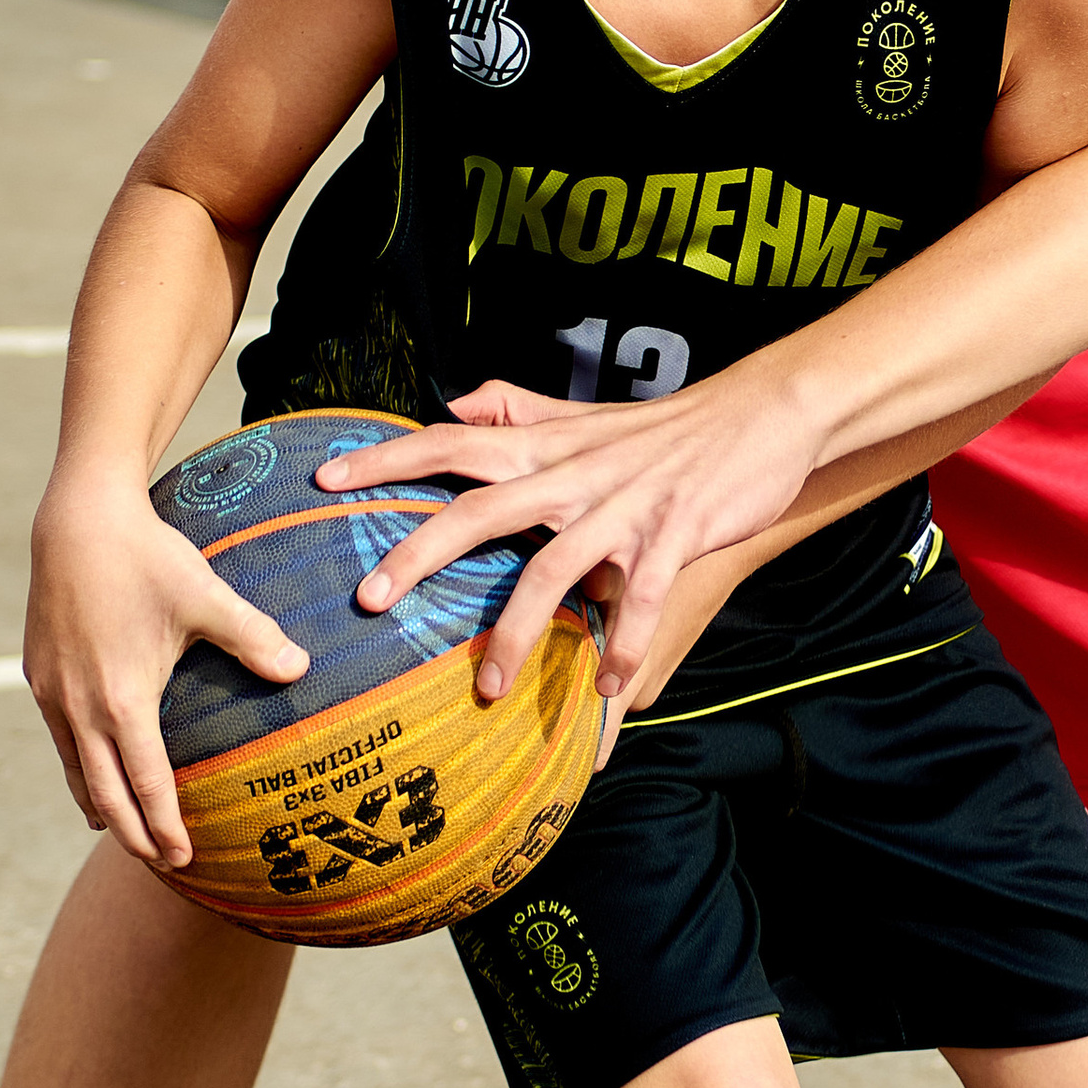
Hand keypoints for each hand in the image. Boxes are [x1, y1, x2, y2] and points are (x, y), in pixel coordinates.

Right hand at [25, 470, 307, 873]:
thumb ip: (254, 637)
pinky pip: (60, 738)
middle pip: (103, 794)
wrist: (77, 519)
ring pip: (74, 769)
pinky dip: (79, 767)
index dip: (165, 826)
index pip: (146, 783)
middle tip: (162, 864)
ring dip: (100, 806)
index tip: (184, 859)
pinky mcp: (39, 674)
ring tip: (123, 834)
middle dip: (133, 835)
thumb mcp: (207, 596)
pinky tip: (91, 773)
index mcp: (122, 700)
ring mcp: (52, 693)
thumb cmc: (147, 557)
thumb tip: (302, 668)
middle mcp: (79, 707)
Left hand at [318, 362, 823, 711]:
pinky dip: (623, 642)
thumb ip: (520, 409)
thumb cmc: (668, 427)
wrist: (763, 412)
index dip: (388, 459)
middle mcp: (573, 474)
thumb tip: (457, 400)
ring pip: (552, 567)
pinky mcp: (674, 532)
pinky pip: (640, 595)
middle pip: (478, 509)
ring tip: (487, 687)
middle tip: (367, 601)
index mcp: (546, 446)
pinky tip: (609, 687)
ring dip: (518, 631)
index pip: (451, 442)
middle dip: (419, 554)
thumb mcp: (586, 415)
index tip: (324, 481)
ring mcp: (622, 505)